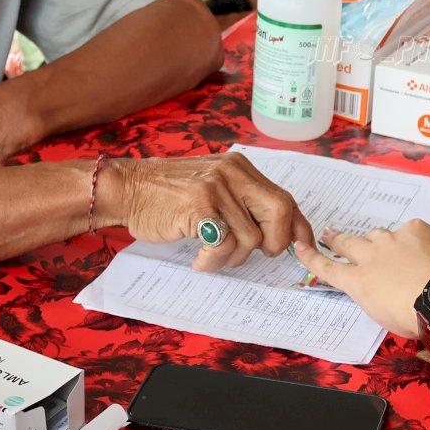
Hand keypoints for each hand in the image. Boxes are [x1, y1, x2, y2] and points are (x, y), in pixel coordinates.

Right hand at [106, 154, 312, 270]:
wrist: (126, 188)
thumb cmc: (167, 196)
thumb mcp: (212, 187)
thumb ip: (241, 203)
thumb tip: (276, 233)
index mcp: (241, 168)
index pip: (285, 198)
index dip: (299, 226)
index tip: (303, 248)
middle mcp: (233, 173)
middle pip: (280, 211)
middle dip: (275, 242)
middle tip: (255, 255)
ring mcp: (217, 188)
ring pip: (251, 237)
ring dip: (232, 257)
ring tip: (211, 255)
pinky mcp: (200, 206)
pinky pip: (224, 244)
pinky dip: (213, 261)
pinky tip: (198, 259)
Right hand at [292, 222, 429, 336]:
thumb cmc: (415, 319)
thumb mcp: (382, 313)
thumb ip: (373, 293)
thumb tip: (376, 285)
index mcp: (359, 282)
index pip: (327, 268)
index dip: (311, 258)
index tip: (300, 247)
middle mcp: (369, 256)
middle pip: (346, 243)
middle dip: (335, 238)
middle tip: (328, 233)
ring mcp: (392, 239)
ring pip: (376, 235)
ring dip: (375, 241)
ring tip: (383, 247)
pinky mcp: (415, 229)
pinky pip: (407, 231)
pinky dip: (410, 240)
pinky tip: (421, 250)